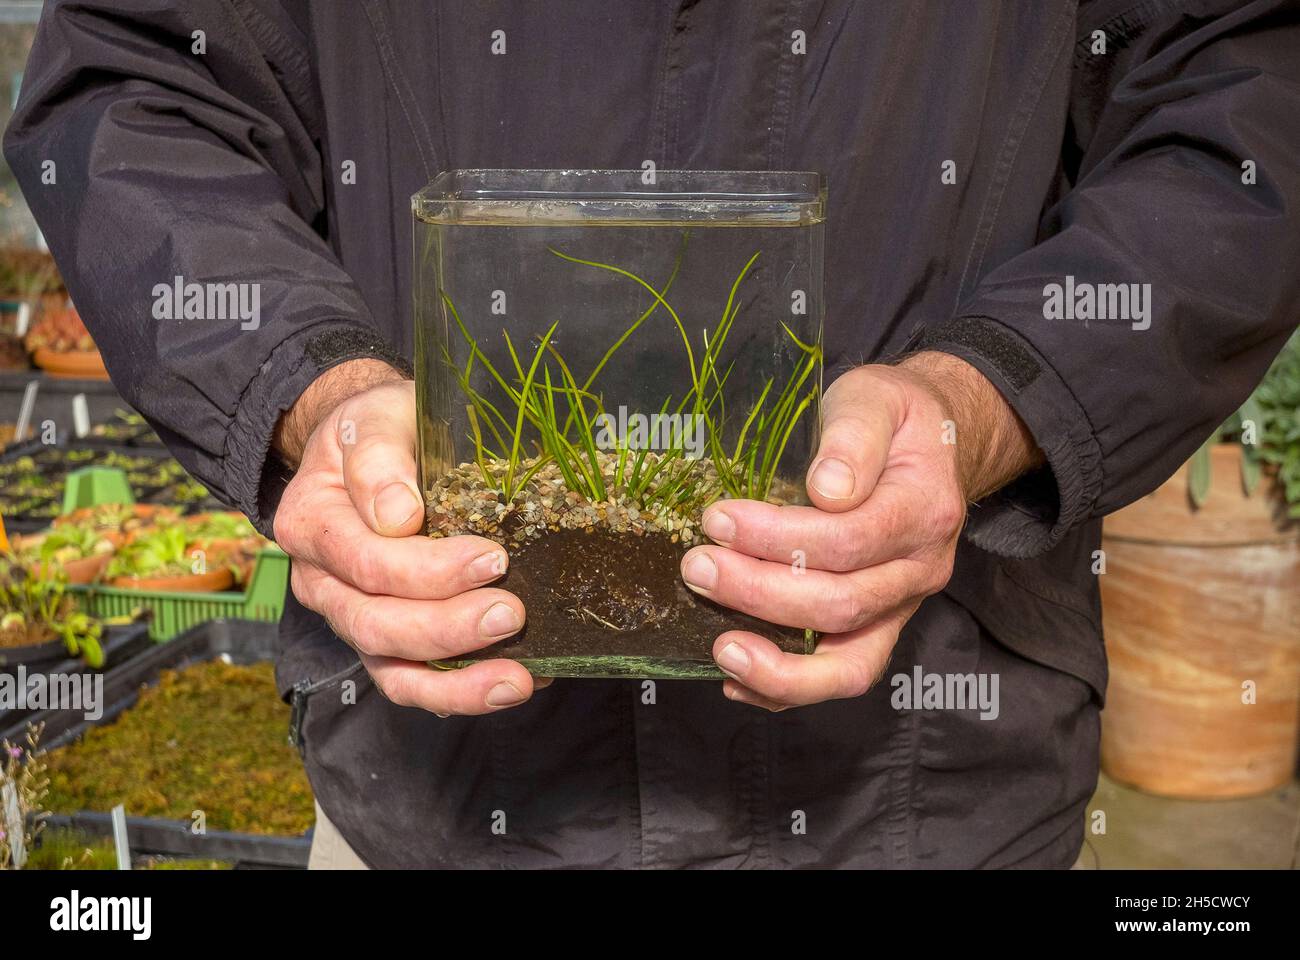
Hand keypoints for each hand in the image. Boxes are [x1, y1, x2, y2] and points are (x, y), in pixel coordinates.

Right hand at [272, 360, 541, 715]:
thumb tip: (397, 514)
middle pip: (376, 625)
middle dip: (447, 629)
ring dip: (457, 683)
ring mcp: (352, 618)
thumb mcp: (375, 418)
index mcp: (311, 525)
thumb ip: (378, 457)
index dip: (428, 570)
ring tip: (518, 680)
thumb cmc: (380, 428)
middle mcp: (322, 583)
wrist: (374, 445)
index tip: (493, 559)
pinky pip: (415, 683)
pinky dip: (463, 690)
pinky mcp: (386, 643)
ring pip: (392, 672)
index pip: (366, 562)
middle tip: (512, 614)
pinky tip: (520, 681)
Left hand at [680, 351, 1041, 709]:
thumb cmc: (892, 419)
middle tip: (697, 567)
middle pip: (841, 605)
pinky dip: (786, 688)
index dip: (778, 538)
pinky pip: (840, 675)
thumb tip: (828, 488)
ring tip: (719, 648)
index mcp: (925, 511)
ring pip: (849, 665)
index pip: (849, 540)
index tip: (718, 519)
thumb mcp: (875, 400)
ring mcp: (899, 606)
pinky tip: (736, 677)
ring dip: (777, 665)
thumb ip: (853, 438)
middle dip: (760, 594)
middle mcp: (920, 570)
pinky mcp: (875, 626)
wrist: (931, 444)